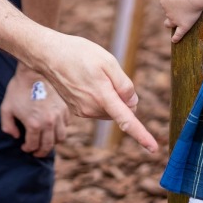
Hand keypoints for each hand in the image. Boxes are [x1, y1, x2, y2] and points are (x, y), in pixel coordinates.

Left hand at [0, 68, 69, 157]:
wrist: (34, 70)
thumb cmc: (18, 88)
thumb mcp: (6, 108)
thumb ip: (7, 126)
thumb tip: (16, 136)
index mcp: (34, 124)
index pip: (32, 145)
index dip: (27, 149)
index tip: (24, 147)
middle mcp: (49, 122)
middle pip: (48, 146)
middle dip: (40, 152)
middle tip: (36, 152)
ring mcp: (59, 115)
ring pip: (60, 138)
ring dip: (53, 142)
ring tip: (46, 141)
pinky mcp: (65, 107)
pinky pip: (66, 125)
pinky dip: (60, 129)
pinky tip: (53, 126)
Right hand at [39, 33, 157, 153]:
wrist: (49, 55)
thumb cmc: (79, 54)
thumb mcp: (107, 61)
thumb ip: (123, 84)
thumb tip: (133, 103)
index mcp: (102, 96)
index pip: (126, 120)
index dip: (141, 135)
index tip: (153, 149)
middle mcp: (92, 109)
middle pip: (121, 109)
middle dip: (122, 96)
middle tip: (106, 73)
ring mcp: (83, 111)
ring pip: (109, 108)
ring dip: (109, 95)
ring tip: (93, 74)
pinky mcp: (77, 110)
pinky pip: (98, 107)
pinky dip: (99, 97)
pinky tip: (86, 80)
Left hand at [151, 0, 200, 42]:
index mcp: (164, 2)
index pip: (165, 3)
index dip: (170, 2)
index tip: (175, 0)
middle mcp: (167, 12)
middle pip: (167, 13)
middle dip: (170, 12)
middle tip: (175, 10)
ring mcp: (175, 20)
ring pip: (170, 23)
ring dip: (169, 24)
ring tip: (169, 25)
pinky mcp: (183, 26)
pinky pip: (178, 34)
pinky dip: (176, 38)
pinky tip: (174, 41)